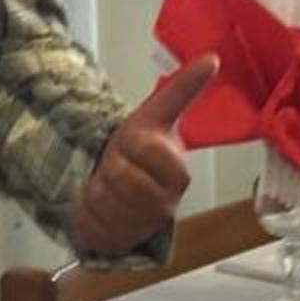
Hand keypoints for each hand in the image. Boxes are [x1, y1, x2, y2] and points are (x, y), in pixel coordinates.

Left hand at [69, 56, 219, 257]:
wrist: (119, 188)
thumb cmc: (137, 149)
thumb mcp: (155, 114)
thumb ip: (183, 88)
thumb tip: (213, 58)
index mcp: (177, 169)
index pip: (146, 150)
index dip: (130, 145)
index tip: (132, 143)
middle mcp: (167, 201)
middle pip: (120, 176)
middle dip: (108, 166)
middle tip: (116, 165)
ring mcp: (145, 226)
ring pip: (103, 199)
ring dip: (95, 188)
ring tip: (108, 185)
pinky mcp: (123, 242)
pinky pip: (92, 223)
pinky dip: (86, 211)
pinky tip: (101, 207)